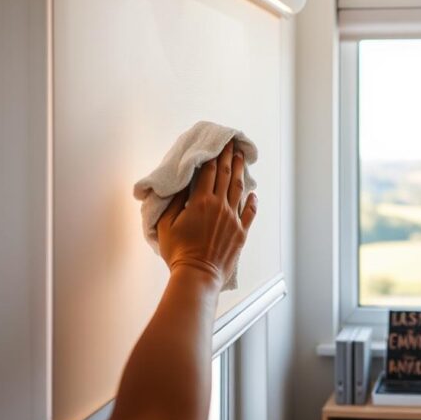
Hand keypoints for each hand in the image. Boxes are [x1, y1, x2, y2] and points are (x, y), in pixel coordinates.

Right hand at [155, 141, 256, 286]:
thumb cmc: (178, 252)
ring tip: (242, 158)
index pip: (209, 171)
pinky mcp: (241, 232)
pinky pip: (250, 213)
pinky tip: (254, 194)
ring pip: (239, 189)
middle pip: (226, 175)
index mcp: (201, 202)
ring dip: (241, 172)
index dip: (214, 155)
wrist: (197, 275)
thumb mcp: (166, 224)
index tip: (218, 144)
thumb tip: (181, 185)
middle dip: (229, 157)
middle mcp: (220, 206)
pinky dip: (252, 201)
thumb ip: (174, 202)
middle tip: (232, 143)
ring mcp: (233, 219)